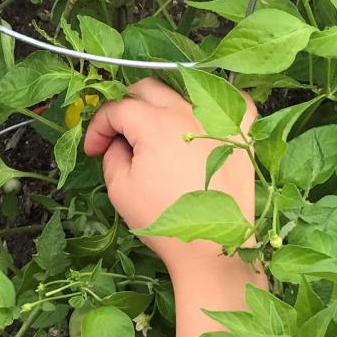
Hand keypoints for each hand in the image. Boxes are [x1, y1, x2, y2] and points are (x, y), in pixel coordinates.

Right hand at [84, 77, 256, 281]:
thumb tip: (116, 143)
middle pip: (148, 89)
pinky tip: (203, 116)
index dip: (98, 126)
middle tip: (120, 132)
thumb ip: (112, 155)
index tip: (93, 149)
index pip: (117, 108)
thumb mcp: (120, 189)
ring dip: (162, 103)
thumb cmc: (163, 220)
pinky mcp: (243, 132)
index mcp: (154, 124)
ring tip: (156, 128)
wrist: (211, 247)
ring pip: (184, 90)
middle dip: (126, 106)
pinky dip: (213, 103)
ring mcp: (218, 119)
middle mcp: (187, 112)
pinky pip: (231, 101)